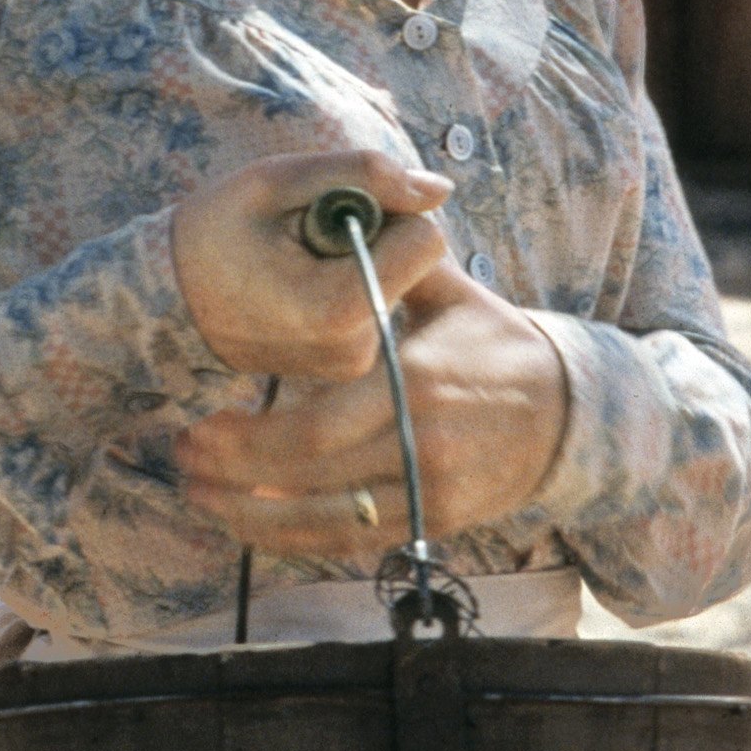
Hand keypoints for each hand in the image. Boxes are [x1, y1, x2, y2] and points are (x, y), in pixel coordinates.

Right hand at [170, 148, 452, 379]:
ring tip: (293, 267)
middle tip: (301, 243)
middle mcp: (356, 348)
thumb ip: (363, 174)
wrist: (162, 304)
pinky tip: (299, 289)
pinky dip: (348, 286)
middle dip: (372, 238)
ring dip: (357, 261)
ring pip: (397, 283)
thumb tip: (441, 187)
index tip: (327, 214)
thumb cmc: (211, 234)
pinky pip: (378, 306)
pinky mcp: (346, 369)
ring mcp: (351, 366)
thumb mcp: (276, 182)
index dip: (386, 210)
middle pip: (414, 263)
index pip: (427, 239)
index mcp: (342, 307)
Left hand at [176, 259, 568, 552]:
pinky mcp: (437, 524)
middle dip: (234, 476)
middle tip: (183, 462)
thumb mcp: (449, 289)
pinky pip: (354, 543)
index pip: (316, 426)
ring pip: (326, 522)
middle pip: (309, 478)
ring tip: (199, 499)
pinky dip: (297, 540)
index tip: (201, 426)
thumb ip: (390, 257)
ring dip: (251, 518)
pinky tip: (252, 525)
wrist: (567, 411)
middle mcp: (422, 444)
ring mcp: (432, 492)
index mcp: (415, 380)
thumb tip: (337, 207)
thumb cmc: (492, 339)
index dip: (248, 439)